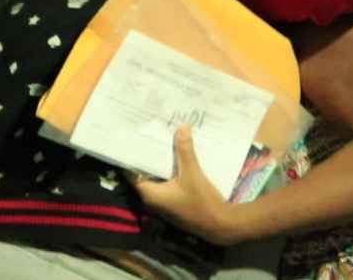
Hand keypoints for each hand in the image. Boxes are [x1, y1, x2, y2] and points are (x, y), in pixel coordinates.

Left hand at [128, 125, 235, 244]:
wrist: (220, 225)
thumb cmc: (201, 201)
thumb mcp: (192, 173)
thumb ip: (185, 151)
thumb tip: (181, 127)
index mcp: (150, 193)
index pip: (132, 172)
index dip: (133, 155)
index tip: (134, 137)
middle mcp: (153, 198)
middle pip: (146, 172)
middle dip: (150, 154)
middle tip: (151, 133)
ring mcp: (165, 201)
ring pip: (158, 176)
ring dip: (162, 162)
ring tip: (165, 139)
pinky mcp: (175, 202)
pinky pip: (168, 181)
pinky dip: (171, 170)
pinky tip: (179, 156)